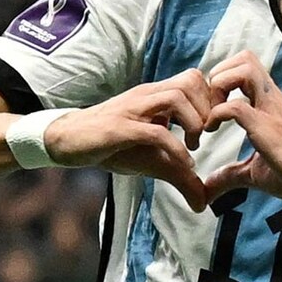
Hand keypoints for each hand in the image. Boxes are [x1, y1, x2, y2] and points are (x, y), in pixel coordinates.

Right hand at [44, 68, 212, 211]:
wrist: (67, 140)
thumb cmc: (112, 145)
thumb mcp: (152, 159)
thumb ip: (179, 175)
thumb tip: (203, 203)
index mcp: (156, 95)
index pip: (195, 78)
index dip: (212, 99)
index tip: (213, 126)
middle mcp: (147, 96)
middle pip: (191, 81)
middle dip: (208, 109)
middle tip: (205, 136)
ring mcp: (133, 110)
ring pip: (176, 98)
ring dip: (194, 123)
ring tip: (194, 146)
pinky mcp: (119, 128)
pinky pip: (155, 131)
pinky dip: (175, 148)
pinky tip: (183, 165)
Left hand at [203, 51, 281, 210]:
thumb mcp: (256, 172)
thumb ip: (230, 174)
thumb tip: (207, 188)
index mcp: (271, 103)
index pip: (246, 66)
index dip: (221, 77)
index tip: (210, 105)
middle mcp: (272, 100)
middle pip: (245, 58)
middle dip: (219, 74)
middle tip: (209, 104)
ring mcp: (272, 111)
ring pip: (243, 70)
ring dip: (219, 86)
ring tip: (212, 113)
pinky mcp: (269, 129)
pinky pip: (236, 107)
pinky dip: (217, 114)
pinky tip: (212, 131)